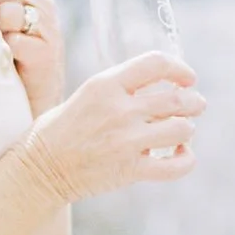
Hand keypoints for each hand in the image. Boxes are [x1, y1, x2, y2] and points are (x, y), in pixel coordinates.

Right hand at [21, 52, 205, 200]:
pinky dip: (186, 160)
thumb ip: (119, 89)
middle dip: (194, 101)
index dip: (180, 68)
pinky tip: (180, 155)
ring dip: (188, 129)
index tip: (188, 78)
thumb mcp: (86, 95)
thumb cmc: (59, 131)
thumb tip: (156, 88)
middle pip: (177, 98)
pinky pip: (176, 166)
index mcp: (105, 85)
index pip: (156, 64)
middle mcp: (119, 110)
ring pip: (182, 129)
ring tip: (182, 132)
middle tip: (195, 105)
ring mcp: (126, 141)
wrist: (38, 170)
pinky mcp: (130, 170)